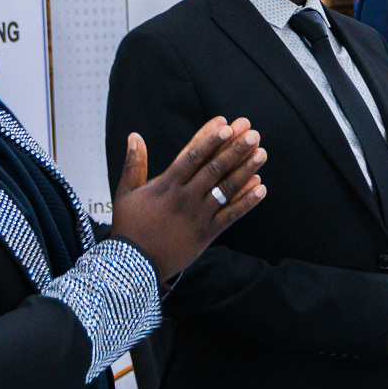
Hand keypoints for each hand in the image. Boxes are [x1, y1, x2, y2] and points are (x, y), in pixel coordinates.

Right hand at [108, 118, 265, 279]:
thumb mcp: (126, 192)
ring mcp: (197, 216)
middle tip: (252, 133)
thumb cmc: (128, 227)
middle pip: (214, 168)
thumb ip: (133, 163)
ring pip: (226, 189)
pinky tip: (261, 188)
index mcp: (166, 184)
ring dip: (245, 170)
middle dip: (235, 149)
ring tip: (261, 153)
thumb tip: (134, 136)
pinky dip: (246, 202)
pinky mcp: (206, 234)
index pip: (192, 156)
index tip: (226, 124)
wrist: (133, 264)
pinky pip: (230, 215)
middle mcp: (185, 197)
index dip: (210, 139)